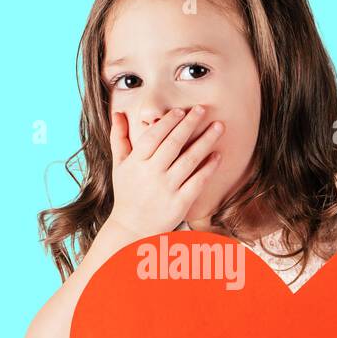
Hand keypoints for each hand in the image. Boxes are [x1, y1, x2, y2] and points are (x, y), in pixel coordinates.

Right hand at [107, 105, 224, 239]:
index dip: (168, 122)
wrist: (132, 228)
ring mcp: (166, 189)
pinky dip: (208, 168)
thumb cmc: (127, 193)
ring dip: (205, 141)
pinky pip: (197, 182)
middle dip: (189, 124)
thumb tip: (117, 112)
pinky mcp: (180, 203)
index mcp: (136, 163)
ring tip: (219, 126)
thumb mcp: (119, 165)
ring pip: (189, 160)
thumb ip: (119, 138)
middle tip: (203, 109)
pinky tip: (218, 155)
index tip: (181, 111)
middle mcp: (151, 174)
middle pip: (173, 144)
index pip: (153, 136)